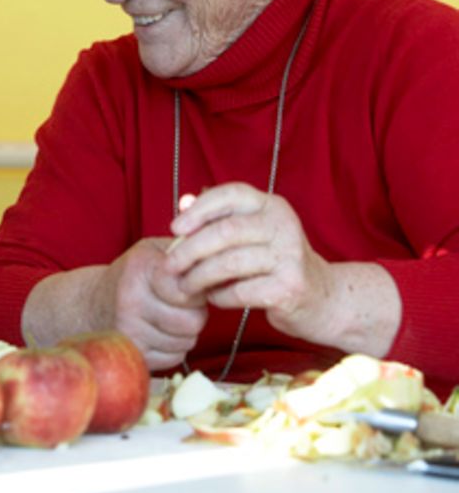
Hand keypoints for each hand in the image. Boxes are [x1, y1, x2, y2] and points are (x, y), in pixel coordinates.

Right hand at [104, 238, 207, 370]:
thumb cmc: (133, 275)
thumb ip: (185, 251)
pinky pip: (175, 357)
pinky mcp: (132, 353)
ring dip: (184, 332)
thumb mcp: (153, 251)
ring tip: (166, 317)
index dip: (196, 290)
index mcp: (140, 268)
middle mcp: (130, 300)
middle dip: (194, 313)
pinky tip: (157, 333)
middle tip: (178, 304)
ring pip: (187, 341)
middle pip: (194, 320)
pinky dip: (173, 348)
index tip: (188, 285)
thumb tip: (222, 261)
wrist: (91, 304)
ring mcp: (129, 330)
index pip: (188, 288)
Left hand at [164, 182, 334, 341]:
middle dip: (189, 249)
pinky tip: (213, 298)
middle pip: (225, 231)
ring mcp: (290, 256)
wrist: (323, 298)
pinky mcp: (290, 288)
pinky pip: (239, 291)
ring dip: (199, 276)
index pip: (231, 194)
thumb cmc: (275, 263)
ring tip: (185, 286)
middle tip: (170, 265)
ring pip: (229, 263)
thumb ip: (220, 218)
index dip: (199, 209)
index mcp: (272, 206)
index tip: (174, 228)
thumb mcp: (254, 233)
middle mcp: (284, 225)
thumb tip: (183, 204)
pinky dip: (219, 296)